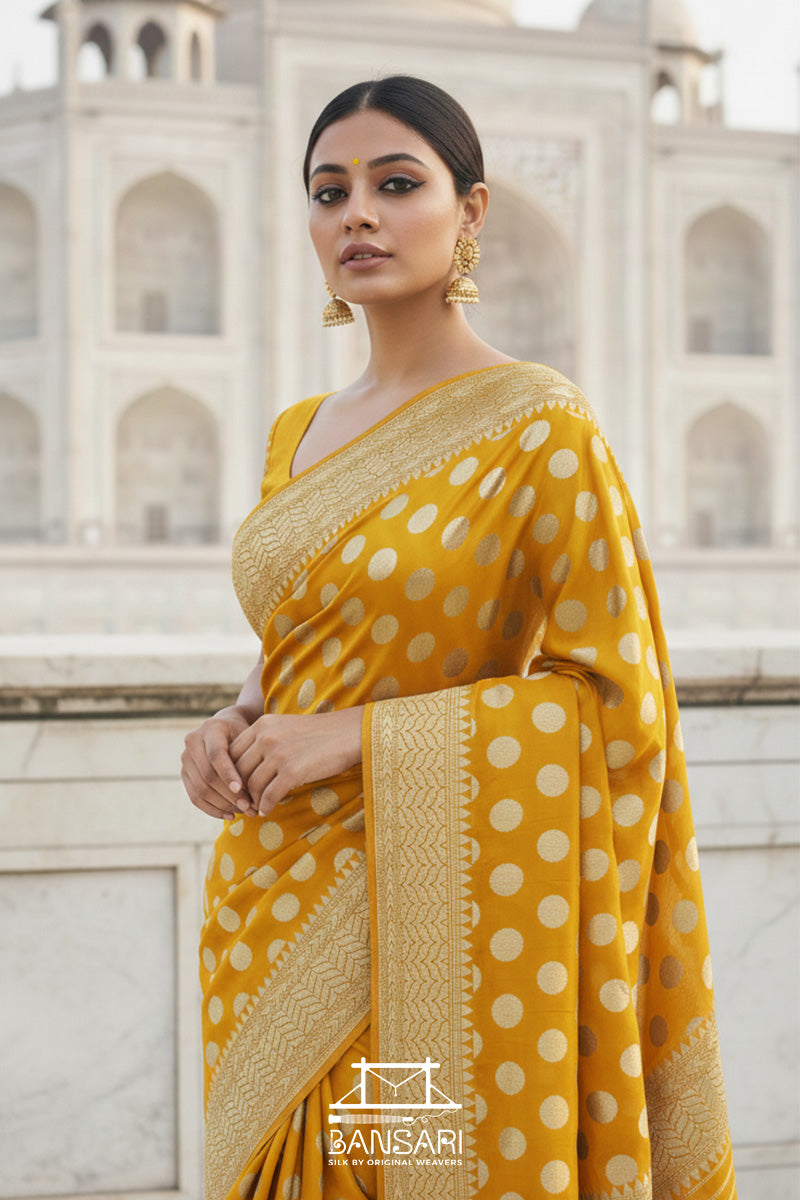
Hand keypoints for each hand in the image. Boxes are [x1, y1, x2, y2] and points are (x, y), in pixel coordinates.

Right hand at [181, 706, 252, 819]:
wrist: (228, 727)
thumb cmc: (245, 734)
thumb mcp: (250, 738)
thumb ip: (250, 758)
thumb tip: (255, 792)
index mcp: (211, 728)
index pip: (216, 755)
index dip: (228, 774)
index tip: (243, 790)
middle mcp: (193, 741)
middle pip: (208, 776)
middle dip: (229, 795)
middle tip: (250, 807)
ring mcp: (186, 758)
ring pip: (200, 789)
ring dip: (223, 805)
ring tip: (244, 812)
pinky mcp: (184, 773)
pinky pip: (195, 797)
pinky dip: (213, 809)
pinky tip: (230, 815)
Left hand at [230, 707, 363, 816]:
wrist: (351, 733)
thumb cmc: (321, 734)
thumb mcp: (286, 728)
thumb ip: (266, 740)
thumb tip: (247, 767)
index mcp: (262, 724)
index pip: (232, 752)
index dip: (231, 773)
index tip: (237, 786)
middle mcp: (266, 737)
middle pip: (238, 771)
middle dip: (239, 790)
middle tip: (243, 802)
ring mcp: (278, 754)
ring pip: (252, 785)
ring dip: (253, 801)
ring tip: (256, 808)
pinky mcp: (292, 771)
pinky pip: (269, 795)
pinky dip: (265, 806)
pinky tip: (267, 810)